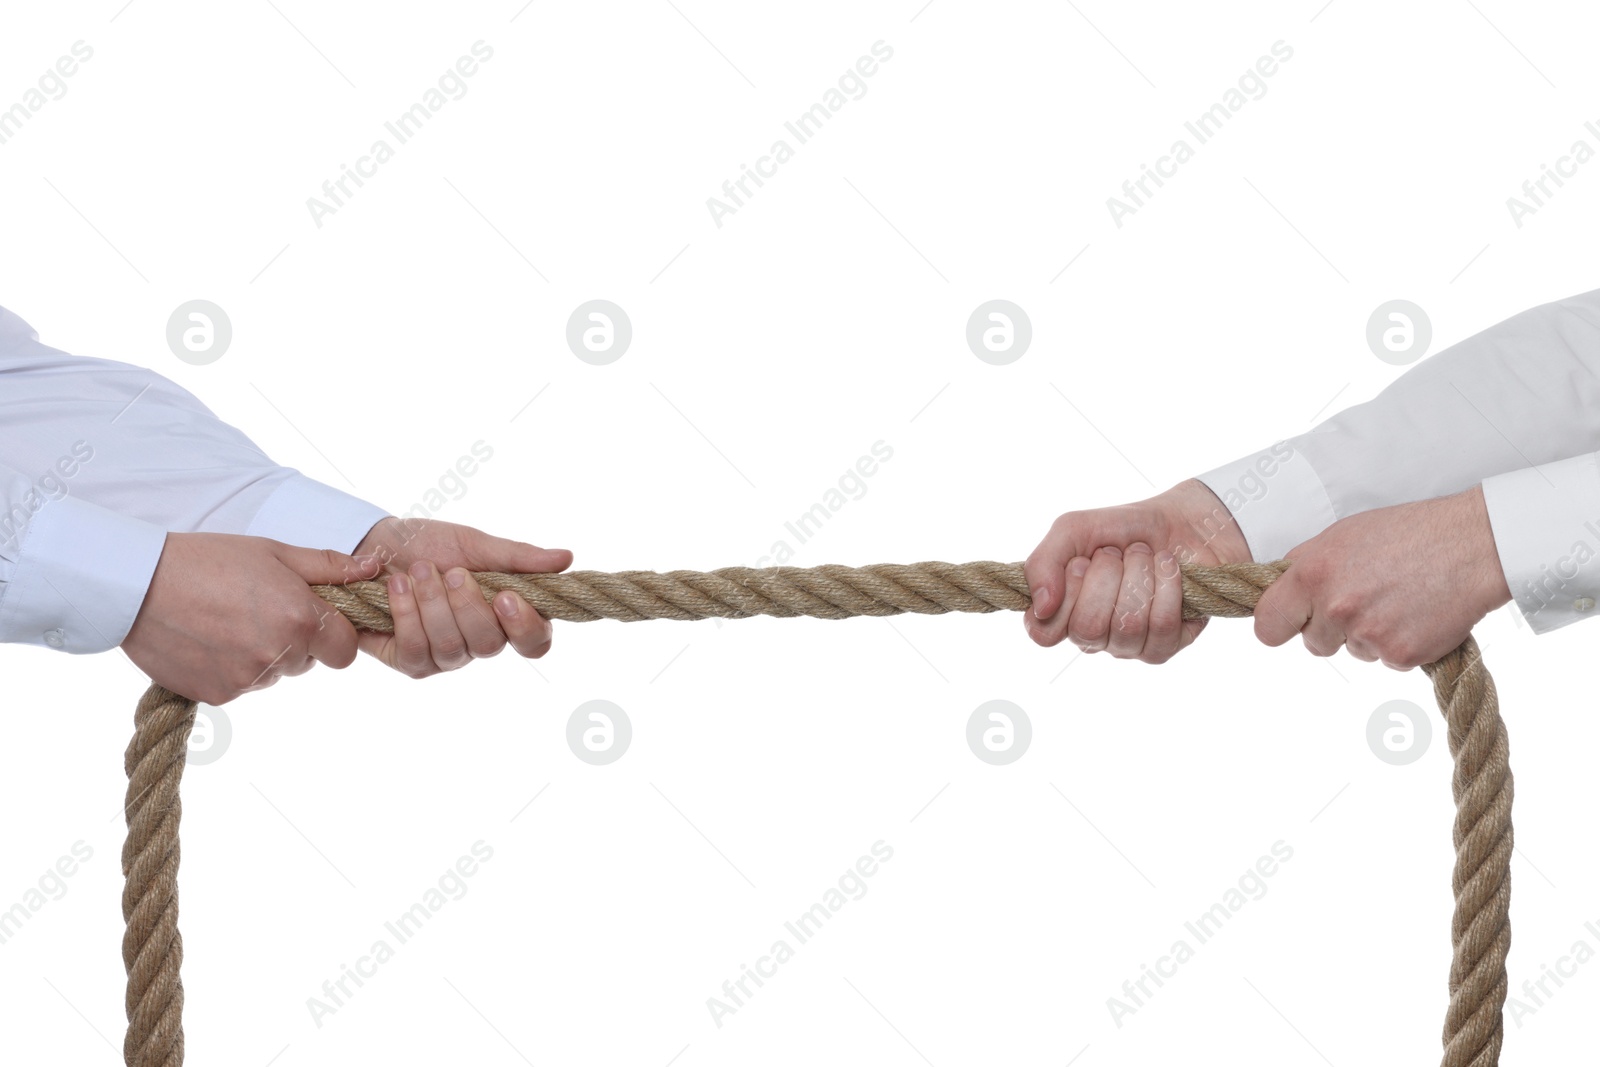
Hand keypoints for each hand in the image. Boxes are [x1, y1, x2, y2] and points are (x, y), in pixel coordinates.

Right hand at [122, 533, 377, 704]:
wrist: (137, 584)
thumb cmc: (208, 559)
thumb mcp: (274, 551)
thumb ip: (329, 567)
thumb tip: (374, 567)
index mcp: (301, 621)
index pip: (346, 649)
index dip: (333, 633)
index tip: (312, 616)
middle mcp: (279, 656)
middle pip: (309, 662)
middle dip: (297, 642)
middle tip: (260, 610)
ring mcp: (248, 680)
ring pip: (275, 674)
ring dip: (264, 655)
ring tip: (228, 621)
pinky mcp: (218, 695)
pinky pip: (242, 687)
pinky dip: (232, 669)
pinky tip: (209, 640)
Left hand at [351, 515, 572, 677]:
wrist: (375, 545)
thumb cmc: (431, 544)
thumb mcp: (476, 544)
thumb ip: (519, 557)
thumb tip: (566, 558)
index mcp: (506, 616)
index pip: (534, 643)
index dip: (526, 627)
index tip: (506, 596)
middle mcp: (480, 642)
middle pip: (490, 645)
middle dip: (467, 605)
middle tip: (453, 571)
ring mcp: (446, 657)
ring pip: (451, 647)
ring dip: (433, 603)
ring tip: (419, 571)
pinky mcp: (410, 661)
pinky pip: (415, 651)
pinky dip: (406, 614)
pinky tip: (397, 587)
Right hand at [1024, 478, 1251, 661]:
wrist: (1180, 520)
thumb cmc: (1121, 529)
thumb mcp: (1072, 530)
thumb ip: (1042, 562)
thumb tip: (1041, 607)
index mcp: (1061, 613)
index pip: (1044, 633)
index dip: (1064, 597)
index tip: (1082, 563)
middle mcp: (1092, 636)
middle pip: (1087, 630)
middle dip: (1107, 577)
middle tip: (1116, 553)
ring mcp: (1127, 645)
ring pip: (1126, 627)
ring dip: (1139, 576)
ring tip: (1144, 555)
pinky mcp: (1164, 645)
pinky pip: (1162, 627)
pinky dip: (1167, 586)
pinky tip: (1167, 567)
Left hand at [1253, 485, 1510, 668]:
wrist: (1473, 546)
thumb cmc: (1408, 533)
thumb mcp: (1343, 534)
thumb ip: (1305, 564)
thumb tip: (1279, 587)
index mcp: (1311, 575)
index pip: (1267, 626)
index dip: (1279, 626)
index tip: (1291, 623)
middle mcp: (1335, 607)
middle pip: (1313, 644)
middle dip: (1332, 629)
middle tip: (1365, 599)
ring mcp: (1368, 634)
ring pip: (1352, 651)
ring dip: (1368, 635)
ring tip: (1398, 599)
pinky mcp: (1400, 654)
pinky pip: (1386, 660)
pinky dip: (1399, 644)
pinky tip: (1417, 614)